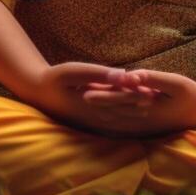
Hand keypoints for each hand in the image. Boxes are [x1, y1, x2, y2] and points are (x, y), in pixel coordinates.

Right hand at [29, 63, 154, 134]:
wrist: (38, 92)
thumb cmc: (55, 78)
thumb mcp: (74, 71)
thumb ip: (99, 74)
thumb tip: (123, 75)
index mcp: (91, 102)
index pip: (119, 97)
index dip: (135, 93)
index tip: (150, 88)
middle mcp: (94, 114)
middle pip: (122, 110)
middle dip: (139, 104)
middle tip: (156, 98)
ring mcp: (91, 120)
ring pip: (119, 118)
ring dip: (134, 113)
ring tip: (150, 106)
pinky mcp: (90, 121)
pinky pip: (112, 123)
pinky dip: (125, 119)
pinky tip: (135, 117)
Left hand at [79, 69, 195, 137]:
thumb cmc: (189, 94)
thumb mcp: (175, 83)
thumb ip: (153, 79)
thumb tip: (132, 76)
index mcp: (149, 107)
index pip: (121, 99)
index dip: (103, 94)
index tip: (85, 90)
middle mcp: (143, 118)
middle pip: (115, 109)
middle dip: (97, 103)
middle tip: (77, 96)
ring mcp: (143, 124)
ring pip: (117, 117)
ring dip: (100, 111)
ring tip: (82, 103)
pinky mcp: (144, 124)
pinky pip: (123, 122)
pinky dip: (110, 117)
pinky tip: (99, 114)